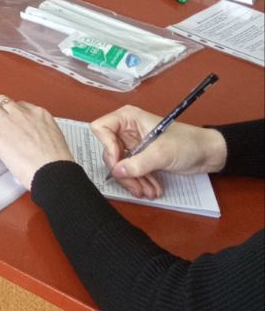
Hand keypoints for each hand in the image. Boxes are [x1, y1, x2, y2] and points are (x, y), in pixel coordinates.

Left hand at [0, 97, 73, 188]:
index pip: (19, 104)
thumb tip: (32, 135)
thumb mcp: (53, 135)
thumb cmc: (56, 160)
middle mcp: (21, 114)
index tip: (13, 119)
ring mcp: (8, 124)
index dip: (13, 112)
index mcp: (38, 113)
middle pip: (2, 100)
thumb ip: (40, 129)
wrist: (52, 170)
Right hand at [89, 105, 225, 199]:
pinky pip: (132, 170)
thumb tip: (116, 171)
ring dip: (133, 181)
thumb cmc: (188, 144)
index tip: (120, 165)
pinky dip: (140, 181)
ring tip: (149, 192)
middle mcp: (127, 129)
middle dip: (124, 172)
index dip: (107, 147)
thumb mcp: (162, 153)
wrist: (209, 153)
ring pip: (121, 165)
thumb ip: (138, 163)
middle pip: (110, 151)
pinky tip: (152, 189)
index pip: (101, 128)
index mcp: (128, 118)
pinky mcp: (142, 156)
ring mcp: (134, 144)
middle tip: (137, 187)